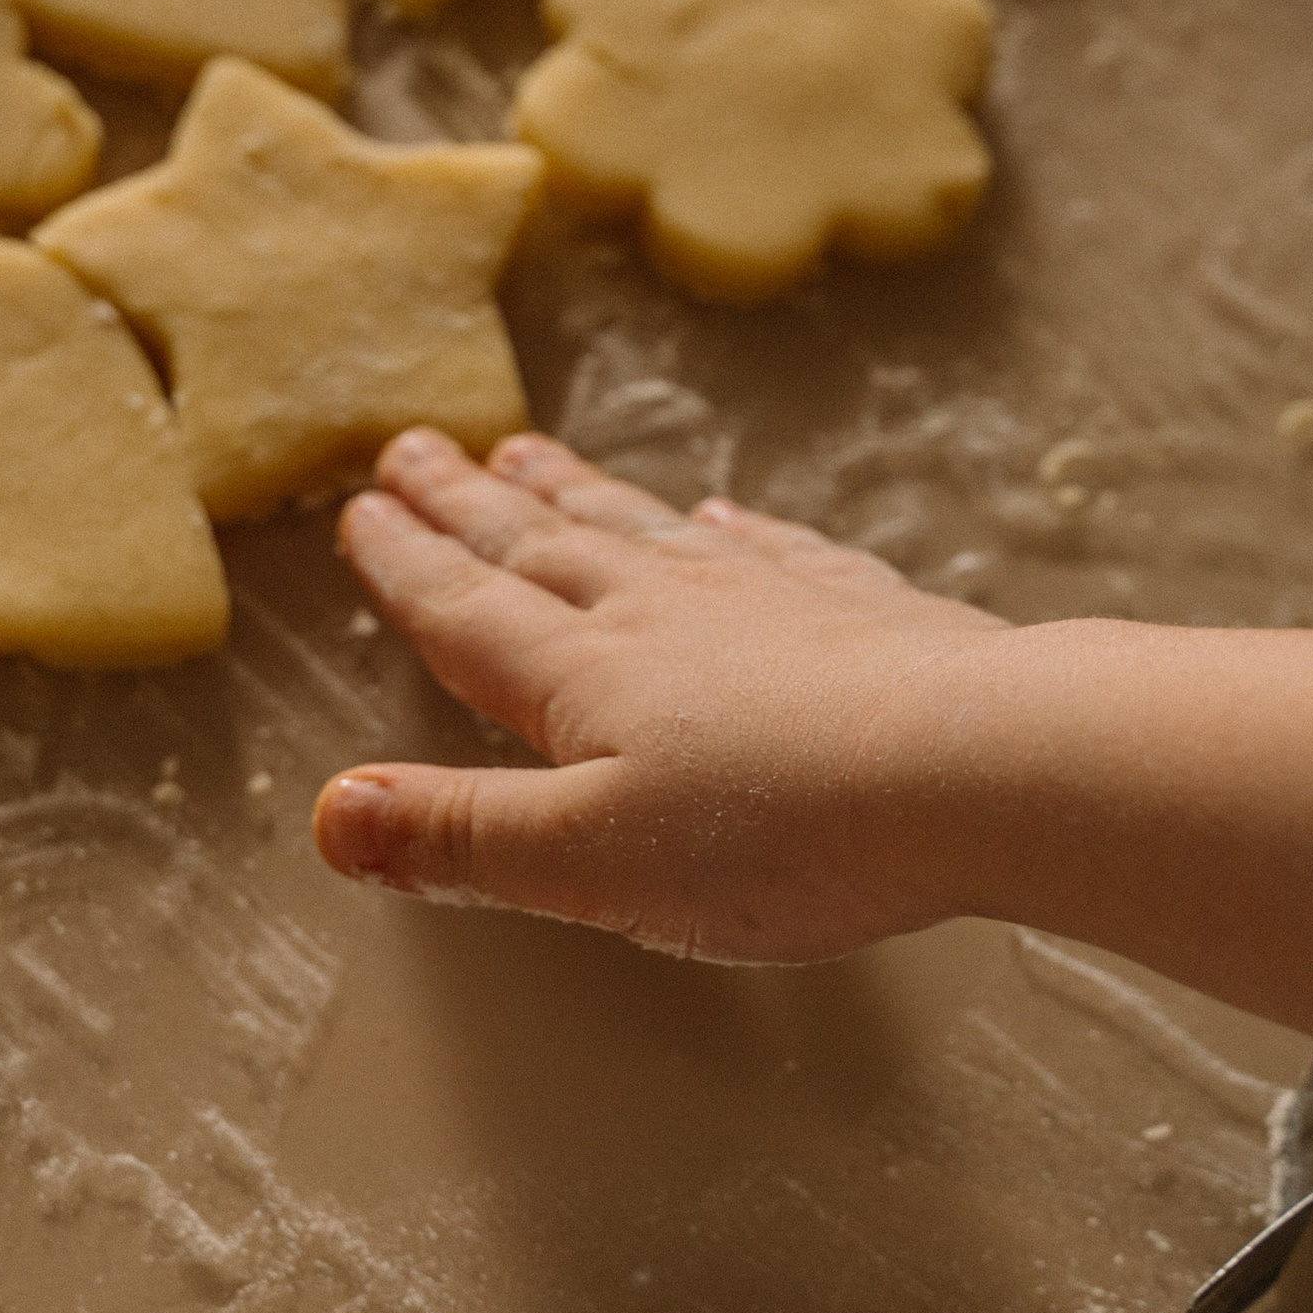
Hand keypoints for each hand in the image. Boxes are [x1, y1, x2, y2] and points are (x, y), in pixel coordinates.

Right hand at [311, 428, 996, 959]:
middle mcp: (662, 616)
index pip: (470, 612)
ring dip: (574, 493)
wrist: (981, 764)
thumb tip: (331, 815)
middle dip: (468, 505)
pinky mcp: (859, 608)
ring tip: (525, 453)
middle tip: (416, 450)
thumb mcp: (590, 862)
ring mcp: (765, 601)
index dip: (409, 567)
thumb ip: (461, 835)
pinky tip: (716, 517)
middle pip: (543, 547)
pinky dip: (727, 530)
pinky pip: (769, 550)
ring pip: (641, 530)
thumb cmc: (787, 829)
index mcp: (582, 679)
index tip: (364, 513)